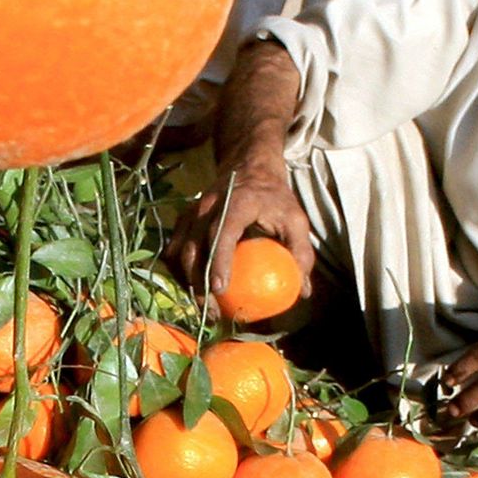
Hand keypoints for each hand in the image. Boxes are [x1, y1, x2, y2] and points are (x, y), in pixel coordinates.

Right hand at [166, 163, 314, 298]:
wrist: (248, 166)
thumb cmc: (275, 197)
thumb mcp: (296, 219)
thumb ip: (301, 253)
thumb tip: (304, 291)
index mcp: (236, 202)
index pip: (222, 232)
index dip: (218, 261)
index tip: (220, 289)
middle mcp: (208, 206)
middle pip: (194, 248)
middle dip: (198, 283)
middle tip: (212, 311)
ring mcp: (192, 212)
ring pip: (178, 251)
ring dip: (187, 281)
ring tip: (202, 305)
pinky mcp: (184, 219)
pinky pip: (174, 248)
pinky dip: (179, 270)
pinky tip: (192, 288)